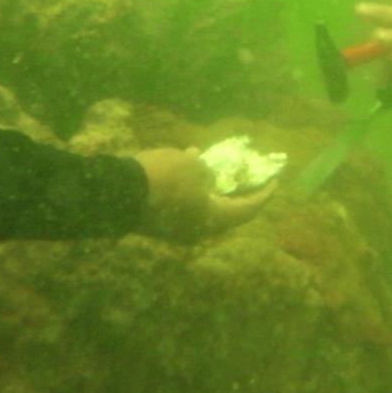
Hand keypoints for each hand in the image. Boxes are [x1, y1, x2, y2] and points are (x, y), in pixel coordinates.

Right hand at [133, 147, 276, 241]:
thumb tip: (205, 172)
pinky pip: (184, 204)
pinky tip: (187, 164)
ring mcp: (177, 230)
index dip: (264, 194)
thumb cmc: (163, 177)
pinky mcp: (159, 224)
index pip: (248, 209)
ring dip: (211, 185)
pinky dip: (192, 187)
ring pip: (203, 206)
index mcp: (213, 219)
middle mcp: (198, 230)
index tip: (275, 181)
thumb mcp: (192, 166)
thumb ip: (205, 170)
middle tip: (247, 174)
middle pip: (226, 211)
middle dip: (236, 189)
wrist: (116, 192)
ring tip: (215, 162)